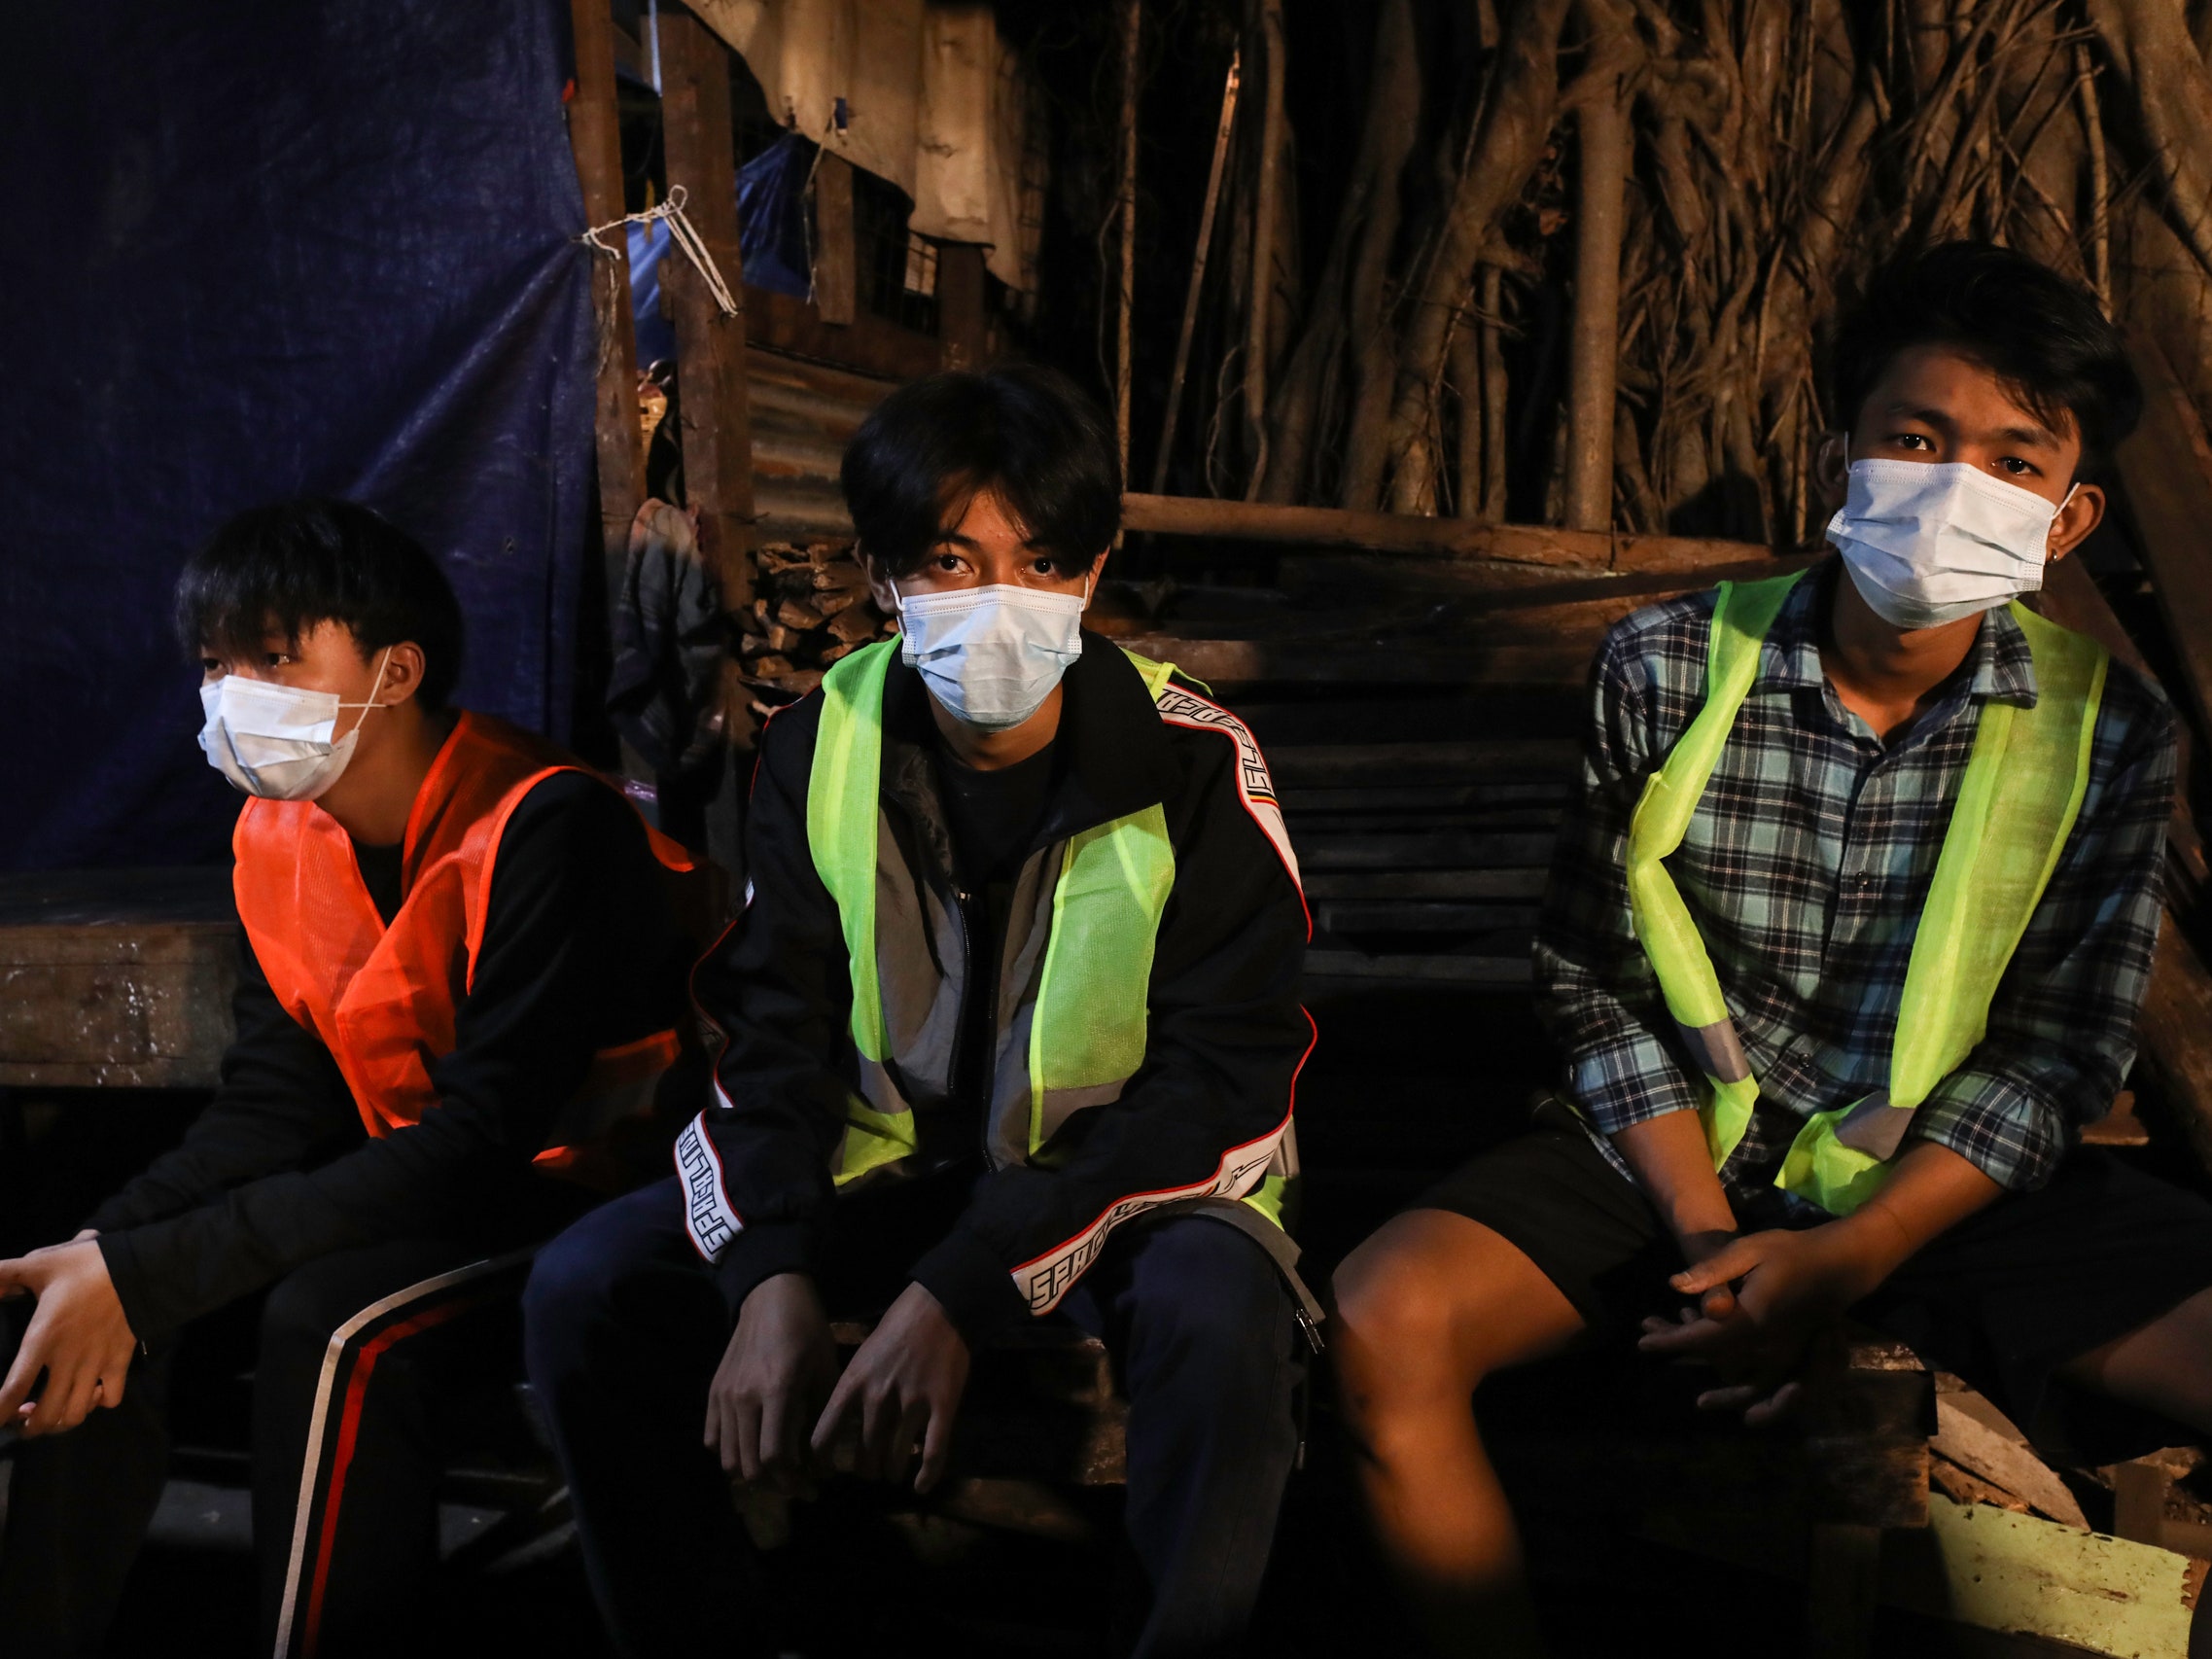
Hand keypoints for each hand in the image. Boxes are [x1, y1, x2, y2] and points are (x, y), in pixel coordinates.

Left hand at [0, 1240, 138, 1435]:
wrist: (138, 1268)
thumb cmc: (85, 1267)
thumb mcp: (39, 1264)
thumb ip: (3, 1274)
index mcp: (42, 1341)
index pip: (13, 1390)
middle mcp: (67, 1362)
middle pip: (46, 1415)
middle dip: (29, 1428)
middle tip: (20, 1420)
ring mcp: (97, 1365)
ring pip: (76, 1414)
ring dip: (59, 1422)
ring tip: (51, 1414)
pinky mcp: (120, 1363)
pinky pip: (110, 1399)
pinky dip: (97, 1403)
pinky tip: (89, 1393)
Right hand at [704, 1273, 835, 1494]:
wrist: (770, 1295)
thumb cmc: (808, 1330)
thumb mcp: (827, 1370)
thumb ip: (822, 1420)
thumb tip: (822, 1467)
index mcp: (777, 1390)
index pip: (775, 1457)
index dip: (793, 1482)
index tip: (812, 1488)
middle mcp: (744, 1397)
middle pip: (750, 1465)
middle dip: (777, 1485)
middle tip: (798, 1486)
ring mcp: (724, 1395)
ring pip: (729, 1459)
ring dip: (753, 1474)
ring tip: (776, 1472)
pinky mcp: (713, 1392)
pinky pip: (712, 1439)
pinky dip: (730, 1454)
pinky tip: (752, 1448)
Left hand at [811, 1281, 968, 1494]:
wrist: (940, 1306)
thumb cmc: (897, 1329)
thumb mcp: (862, 1357)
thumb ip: (851, 1392)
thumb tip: (839, 1428)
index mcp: (853, 1383)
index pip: (824, 1436)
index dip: (821, 1462)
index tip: (825, 1472)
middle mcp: (878, 1397)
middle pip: (863, 1455)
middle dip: (865, 1470)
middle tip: (868, 1471)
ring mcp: (912, 1403)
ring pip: (895, 1459)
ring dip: (892, 1472)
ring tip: (892, 1474)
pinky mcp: (942, 1406)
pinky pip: (933, 1452)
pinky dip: (927, 1475)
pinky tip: (921, 1487)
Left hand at [1637, 1226, 1874, 1424]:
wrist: (1840, 1263)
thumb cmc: (1792, 1252)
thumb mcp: (1749, 1250)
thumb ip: (1712, 1269)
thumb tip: (1674, 1286)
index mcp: (1753, 1319)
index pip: (1704, 1338)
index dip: (1671, 1342)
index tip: (1643, 1343)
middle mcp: (1768, 1345)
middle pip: (1715, 1359)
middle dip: (1679, 1350)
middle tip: (1648, 1336)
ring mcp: (1783, 1355)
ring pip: (1743, 1381)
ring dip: (1716, 1382)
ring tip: (1695, 1388)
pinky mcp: (1792, 1356)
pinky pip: (1764, 1381)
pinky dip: (1740, 1382)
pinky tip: (1723, 1373)